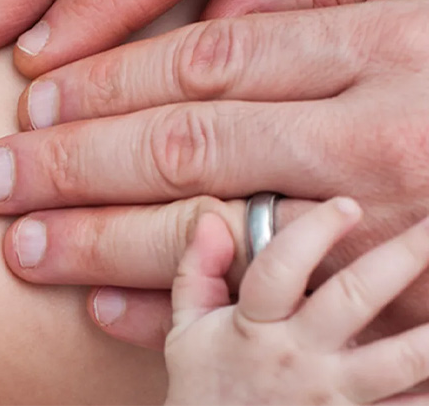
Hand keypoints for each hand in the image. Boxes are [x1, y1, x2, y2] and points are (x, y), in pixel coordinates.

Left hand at [0, 0, 428, 347]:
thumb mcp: (425, 14)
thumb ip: (327, 3)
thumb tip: (216, 12)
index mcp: (382, 45)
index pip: (204, 57)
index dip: (104, 76)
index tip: (30, 94)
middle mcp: (378, 129)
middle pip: (184, 140)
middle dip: (72, 159)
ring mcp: (389, 222)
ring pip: (212, 224)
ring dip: (102, 237)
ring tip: (22, 244)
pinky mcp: (400, 297)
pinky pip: (269, 304)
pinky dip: (183, 309)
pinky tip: (111, 311)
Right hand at [166, 200, 428, 404]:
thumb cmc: (203, 391)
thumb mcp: (186, 331)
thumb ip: (197, 271)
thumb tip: (212, 220)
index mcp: (253, 327)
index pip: (281, 267)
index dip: (314, 232)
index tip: (346, 205)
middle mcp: (296, 357)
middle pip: (353, 298)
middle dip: (401, 256)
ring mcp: (331, 396)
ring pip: (396, 360)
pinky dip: (427, 394)